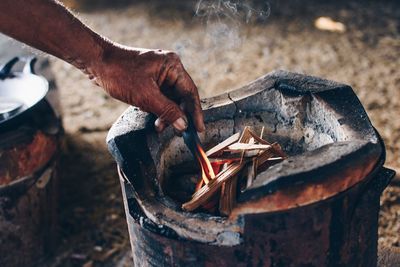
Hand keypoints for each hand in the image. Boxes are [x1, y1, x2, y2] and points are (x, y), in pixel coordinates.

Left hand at [87, 43, 204, 132]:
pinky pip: (160, 97)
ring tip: (159, 126)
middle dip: (178, 115)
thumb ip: (167, 111)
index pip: (190, 92)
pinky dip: (158, 109)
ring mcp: (159, 74)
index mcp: (172, 66)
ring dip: (167, 114)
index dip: (195, 112)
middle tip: (177, 131)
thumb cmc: (119, 73)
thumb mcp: (145, 96)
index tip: (199, 129)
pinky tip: (154, 118)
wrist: (96, 61)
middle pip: (181, 97)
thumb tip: (183, 125)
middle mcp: (169, 68)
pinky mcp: (150, 79)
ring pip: (170, 99)